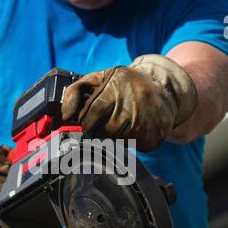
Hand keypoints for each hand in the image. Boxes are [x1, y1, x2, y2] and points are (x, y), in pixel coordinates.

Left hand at [62, 55, 197, 150]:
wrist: (163, 91)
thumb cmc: (125, 86)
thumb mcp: (99, 78)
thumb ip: (75, 92)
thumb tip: (64, 115)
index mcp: (115, 90)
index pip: (89, 118)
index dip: (85, 122)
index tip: (88, 120)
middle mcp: (131, 108)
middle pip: (101, 133)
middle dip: (98, 130)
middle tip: (105, 120)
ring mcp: (144, 125)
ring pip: (114, 143)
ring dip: (112, 137)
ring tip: (120, 122)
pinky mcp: (153, 139)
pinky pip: (130, 149)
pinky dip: (128, 142)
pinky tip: (133, 128)